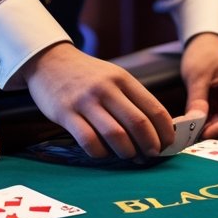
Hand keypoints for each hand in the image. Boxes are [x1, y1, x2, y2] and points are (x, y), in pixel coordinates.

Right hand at [22, 43, 172, 158]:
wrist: (49, 62)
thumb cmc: (87, 76)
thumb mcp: (114, 77)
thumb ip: (132, 99)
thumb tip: (156, 130)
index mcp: (123, 79)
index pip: (154, 108)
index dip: (165, 131)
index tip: (168, 144)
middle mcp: (106, 89)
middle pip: (138, 123)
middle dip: (150, 145)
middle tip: (151, 155)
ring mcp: (85, 101)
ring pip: (115, 135)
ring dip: (127, 152)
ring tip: (129, 156)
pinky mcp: (65, 113)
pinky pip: (89, 141)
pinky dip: (101, 152)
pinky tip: (103, 152)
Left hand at [181, 33, 217, 139]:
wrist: (205, 42)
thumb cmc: (206, 52)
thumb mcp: (199, 74)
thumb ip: (197, 99)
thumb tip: (193, 123)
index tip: (204, 134)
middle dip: (216, 132)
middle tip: (193, 138)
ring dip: (209, 130)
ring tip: (189, 133)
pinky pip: (217, 121)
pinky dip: (205, 125)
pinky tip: (191, 128)